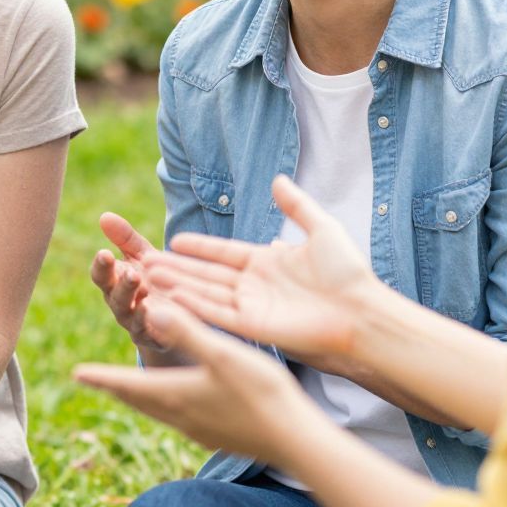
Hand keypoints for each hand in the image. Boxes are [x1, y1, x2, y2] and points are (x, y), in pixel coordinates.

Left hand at [74, 299, 307, 464]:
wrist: (296, 441)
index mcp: (175, 394)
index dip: (101, 376)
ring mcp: (198, 429)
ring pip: (157, 411)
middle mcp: (180, 415)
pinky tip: (178, 404)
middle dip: (116, 387)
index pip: (127, 383)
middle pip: (137, 400)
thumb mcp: (222, 354)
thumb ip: (186, 331)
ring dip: (140, 397)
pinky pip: (179, 418)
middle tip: (95, 380)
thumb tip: (148, 308)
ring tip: (130, 390)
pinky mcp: (216, 435)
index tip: (75, 373)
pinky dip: (165, 405)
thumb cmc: (261, 393)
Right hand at [89, 212, 171, 350]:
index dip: (101, 266)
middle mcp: (121, 304)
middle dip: (120, 284)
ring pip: (129, 314)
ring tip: (143, 289)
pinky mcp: (154, 338)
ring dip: (135, 303)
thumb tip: (104, 215)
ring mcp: (136, 323)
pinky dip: (151, 323)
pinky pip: (150, 333)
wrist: (176, 316)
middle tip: (129, 272)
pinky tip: (157, 312)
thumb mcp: (143, 256)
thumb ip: (125, 238)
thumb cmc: (155, 280)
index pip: (101, 275)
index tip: (105, 253)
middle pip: (113, 295)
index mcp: (115, 282)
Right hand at [145, 175, 377, 370]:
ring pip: (204, 293)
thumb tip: (278, 179)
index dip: (200, 248)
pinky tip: (168, 296)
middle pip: (206, 274)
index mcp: (268, 263)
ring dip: (175, 285)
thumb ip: (296, 206)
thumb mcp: (322, 228)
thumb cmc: (349, 274)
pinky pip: (214, 313)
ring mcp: (251, 308)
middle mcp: (255, 286)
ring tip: (145, 276)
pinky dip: (190, 305)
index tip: (174, 240)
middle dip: (175, 267)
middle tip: (143, 260)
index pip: (224, 253)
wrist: (363, 312)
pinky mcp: (252, 327)